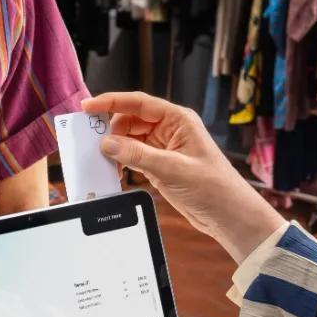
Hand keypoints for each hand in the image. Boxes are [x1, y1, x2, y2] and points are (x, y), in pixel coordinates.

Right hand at [82, 92, 283, 263]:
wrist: (228, 215)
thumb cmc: (214, 187)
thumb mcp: (173, 169)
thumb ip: (138, 155)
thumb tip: (107, 143)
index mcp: (178, 120)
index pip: (139, 103)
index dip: (111, 102)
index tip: (87, 107)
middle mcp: (170, 130)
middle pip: (130, 120)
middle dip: (111, 130)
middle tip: (93, 143)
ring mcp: (164, 148)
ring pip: (129, 139)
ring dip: (115, 148)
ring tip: (102, 160)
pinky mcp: (160, 166)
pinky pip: (133, 157)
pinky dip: (121, 162)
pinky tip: (113, 171)